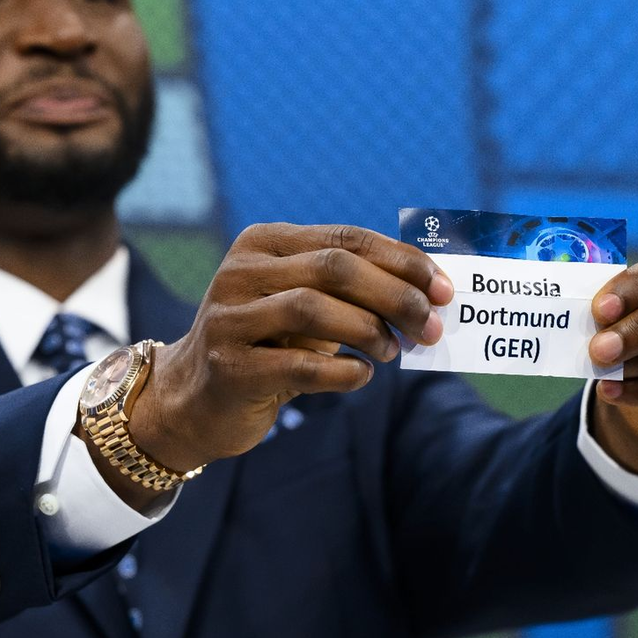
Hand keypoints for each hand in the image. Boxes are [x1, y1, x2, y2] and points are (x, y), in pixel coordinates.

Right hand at [129, 223, 453, 471]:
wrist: (193, 399)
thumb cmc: (268, 345)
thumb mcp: (304, 305)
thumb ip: (354, 290)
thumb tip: (431, 292)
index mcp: (263, 243)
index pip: (346, 239)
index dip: (402, 262)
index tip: (444, 288)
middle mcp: (241, 272)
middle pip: (334, 268)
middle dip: (395, 296)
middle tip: (430, 326)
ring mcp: (228, 319)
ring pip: (313, 309)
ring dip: (369, 331)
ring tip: (391, 351)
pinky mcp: (228, 367)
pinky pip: (300, 366)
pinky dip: (344, 372)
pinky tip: (362, 376)